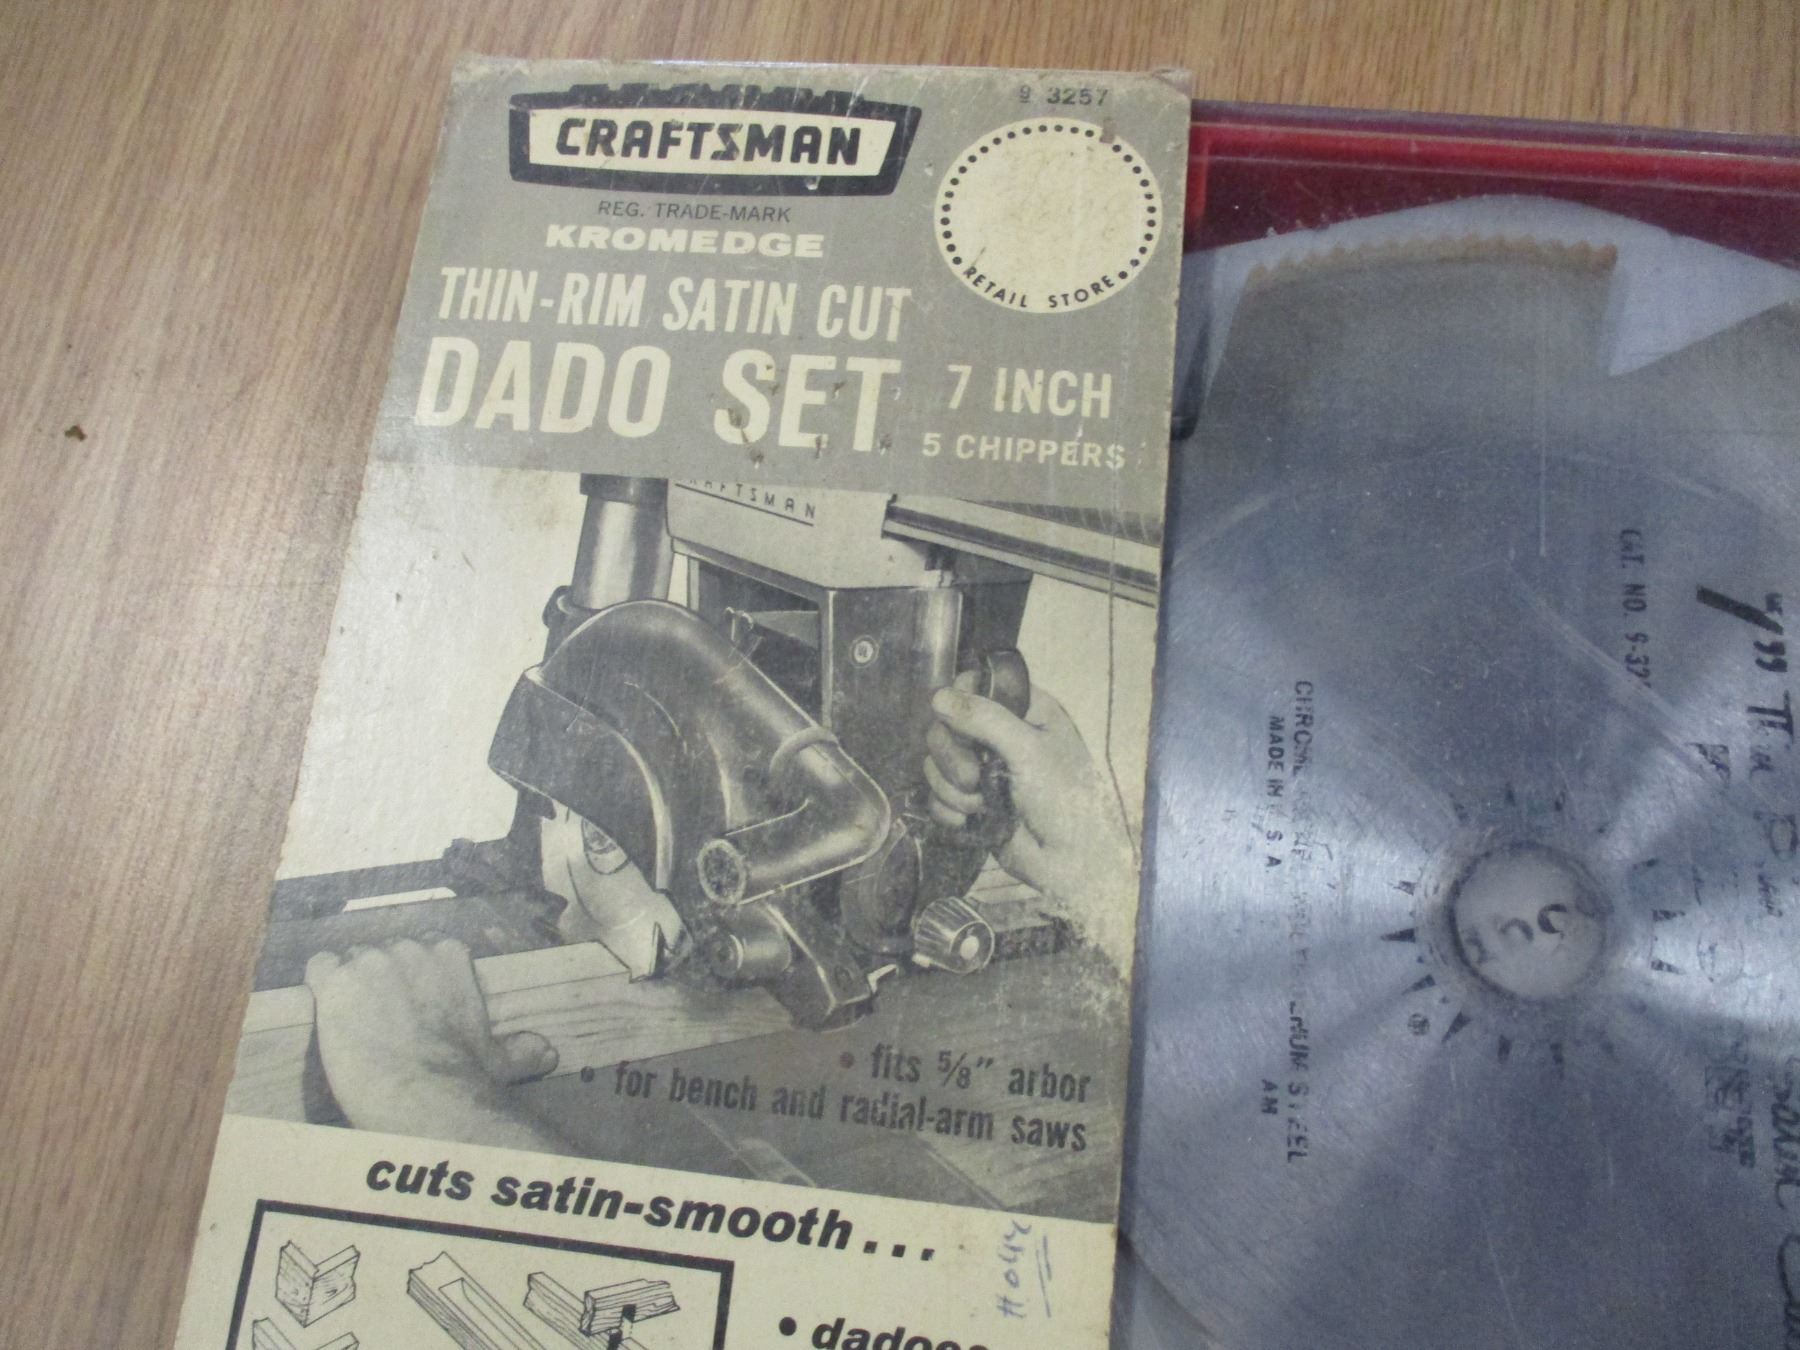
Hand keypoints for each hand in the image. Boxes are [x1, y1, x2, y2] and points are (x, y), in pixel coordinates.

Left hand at [305, 938, 566, 1148]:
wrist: (421, 1095)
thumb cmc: (461, 1078)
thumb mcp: (498, 1059)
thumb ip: (520, 1049)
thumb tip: (549, 1054)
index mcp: (449, 955)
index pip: (419, 948)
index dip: (410, 977)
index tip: (409, 1005)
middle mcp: (410, 948)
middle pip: (382, 952)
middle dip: (379, 981)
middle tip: (379, 1020)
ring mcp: (371, 961)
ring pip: (350, 961)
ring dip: (350, 987)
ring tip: (353, 1023)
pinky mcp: (336, 980)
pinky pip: (318, 968)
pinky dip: (320, 987)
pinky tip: (329, 1012)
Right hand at [924, 675, 1138, 962]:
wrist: (1069, 863)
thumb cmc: (1064, 800)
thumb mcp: (1029, 751)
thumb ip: (985, 719)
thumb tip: (937, 696)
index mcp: (1024, 710)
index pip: (973, 686)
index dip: (958, 703)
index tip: (958, 724)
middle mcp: (1001, 734)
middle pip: (945, 726)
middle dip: (952, 757)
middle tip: (973, 778)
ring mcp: (983, 769)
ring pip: (936, 763)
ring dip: (951, 788)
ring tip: (979, 805)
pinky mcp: (970, 802)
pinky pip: (937, 795)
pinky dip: (947, 809)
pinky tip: (968, 821)